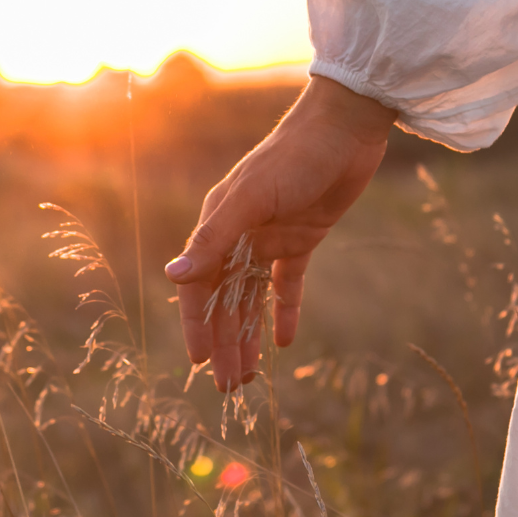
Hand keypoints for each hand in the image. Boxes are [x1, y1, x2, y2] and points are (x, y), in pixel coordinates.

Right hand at [164, 76, 396, 389]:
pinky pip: (289, 283)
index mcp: (219, 224)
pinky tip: (285, 342)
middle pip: (227, 300)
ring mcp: (271, 238)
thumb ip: (213, 240)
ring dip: (250, 335)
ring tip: (250, 376)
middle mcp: (240, 235)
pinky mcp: (304, 238)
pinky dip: (285, 311)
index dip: (198, 325)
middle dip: (225, 343)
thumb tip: (172, 277)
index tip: (200, 363)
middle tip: (229, 387)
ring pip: (254, 298)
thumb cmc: (293, 157)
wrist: (345, 129)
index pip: (200, 286)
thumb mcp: (250, 199)